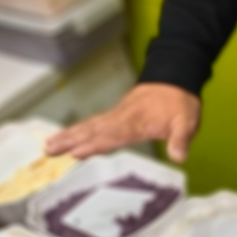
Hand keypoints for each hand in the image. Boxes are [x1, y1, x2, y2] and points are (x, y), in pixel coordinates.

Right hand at [45, 83, 201, 161]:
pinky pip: (92, 124)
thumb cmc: (179, 101)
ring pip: (88, 126)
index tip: (77, 152)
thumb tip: (178, 156)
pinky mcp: (115, 116)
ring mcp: (117, 116)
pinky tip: (65, 138)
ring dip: (68, 136)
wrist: (175, 79)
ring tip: (49, 146)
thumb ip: (181, 140)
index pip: (113, 135)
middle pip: (92, 130)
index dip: (95, 145)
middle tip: (50, 150)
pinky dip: (77, 131)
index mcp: (137, 122)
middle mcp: (122, 118)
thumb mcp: (187, 122)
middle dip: (70, 141)